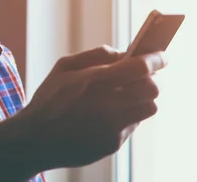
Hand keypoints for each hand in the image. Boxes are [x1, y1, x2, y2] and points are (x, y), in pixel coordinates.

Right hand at [18, 46, 166, 169]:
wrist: (35, 139)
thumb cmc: (49, 99)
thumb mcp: (64, 66)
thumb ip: (95, 55)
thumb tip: (122, 53)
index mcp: (94, 80)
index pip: (139, 66)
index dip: (155, 59)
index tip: (162, 56)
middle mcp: (106, 104)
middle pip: (152, 88)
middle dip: (152, 78)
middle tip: (143, 75)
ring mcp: (111, 126)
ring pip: (149, 108)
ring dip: (143, 98)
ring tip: (128, 95)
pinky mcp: (112, 143)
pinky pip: (133, 124)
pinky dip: (128, 115)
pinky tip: (111, 113)